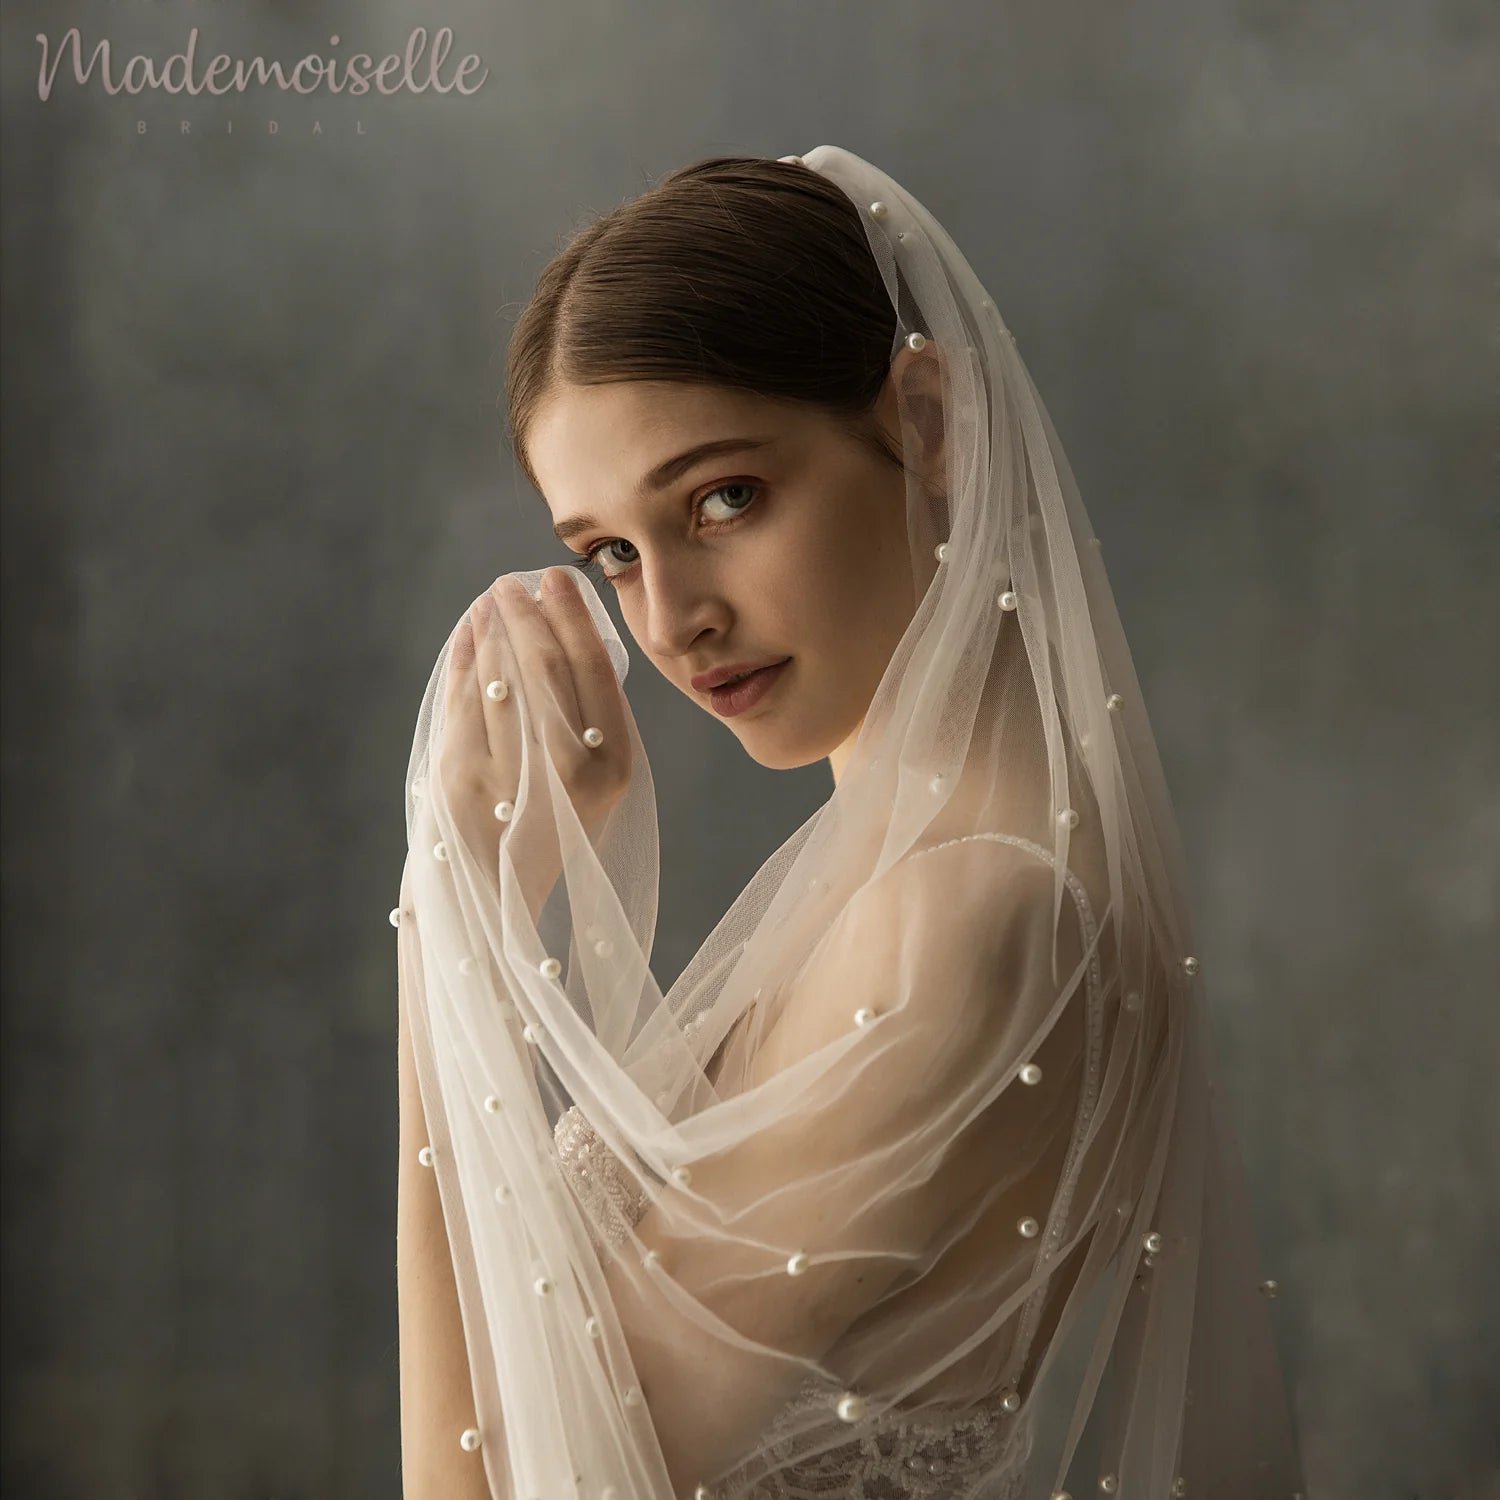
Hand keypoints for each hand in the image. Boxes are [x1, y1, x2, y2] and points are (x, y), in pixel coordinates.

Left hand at [438, 568, 630, 918]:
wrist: (497, 897)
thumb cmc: (551, 828)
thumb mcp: (595, 785)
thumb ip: (589, 722)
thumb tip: (565, 632)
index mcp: (613, 769)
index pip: (594, 670)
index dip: (574, 617)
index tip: (557, 581)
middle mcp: (566, 772)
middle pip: (544, 666)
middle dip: (527, 614)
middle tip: (514, 584)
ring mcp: (509, 773)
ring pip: (500, 676)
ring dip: (492, 629)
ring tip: (491, 603)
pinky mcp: (459, 776)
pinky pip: (462, 699)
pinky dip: (463, 660)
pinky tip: (468, 635)